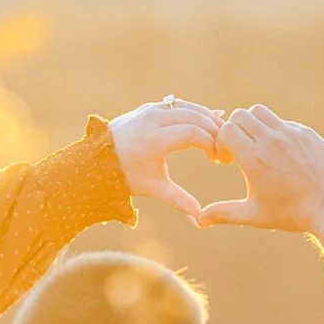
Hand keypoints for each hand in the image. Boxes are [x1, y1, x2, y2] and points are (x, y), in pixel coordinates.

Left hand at [109, 98, 224, 221]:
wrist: (98, 159)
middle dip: (215, 129)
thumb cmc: (126, 175)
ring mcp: (150, 110)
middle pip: (194, 116)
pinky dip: (196, 112)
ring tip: (222, 134)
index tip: (218, 158)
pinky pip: (179, 104)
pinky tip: (211, 120)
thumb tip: (199, 219)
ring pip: (188, 107)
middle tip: (225, 146)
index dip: (211, 143)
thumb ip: (178, 200)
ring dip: (208, 117)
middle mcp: (152, 120)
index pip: (192, 133)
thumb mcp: (153, 188)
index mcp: (153, 140)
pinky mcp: (150, 107)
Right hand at [197, 105, 323, 246]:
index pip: (226, 130)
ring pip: (262, 112)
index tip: (228, 160)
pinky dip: (276, 132)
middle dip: (235, 130)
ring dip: (254, 124)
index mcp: (254, 159)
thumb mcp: (254, 215)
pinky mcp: (307, 133)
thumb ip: (224, 213)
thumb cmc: (291, 214)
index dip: (221, 142)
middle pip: (241, 115)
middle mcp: (271, 141)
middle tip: (241, 150)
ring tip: (259, 146)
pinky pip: (284, 122)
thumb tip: (199, 220)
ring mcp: (291, 134)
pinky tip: (283, 154)